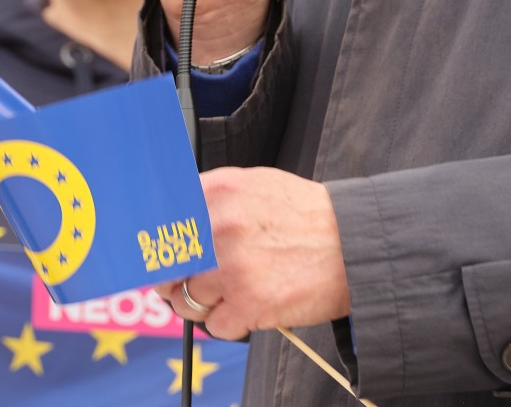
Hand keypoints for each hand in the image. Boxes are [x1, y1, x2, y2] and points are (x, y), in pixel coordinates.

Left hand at [157, 168, 351, 339]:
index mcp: (217, 193)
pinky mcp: (251, 304)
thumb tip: (172, 215)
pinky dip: (230, 323)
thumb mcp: (254, 185)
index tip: (159, 256)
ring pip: (186, 301)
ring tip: (229, 295)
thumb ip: (211, 196)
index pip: (159, 223)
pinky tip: (249, 308)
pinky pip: (215, 326)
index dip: (156, 245)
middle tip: (192, 282)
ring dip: (203, 305)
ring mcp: (233, 268)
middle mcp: (219, 227)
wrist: (354, 243)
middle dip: (175, 280)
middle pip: (166, 266)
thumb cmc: (304, 215)